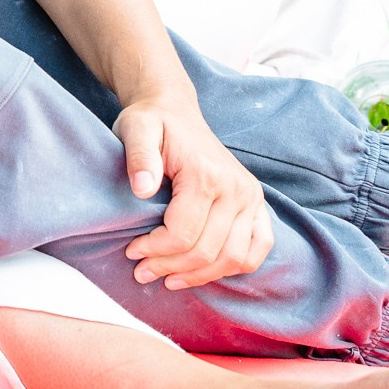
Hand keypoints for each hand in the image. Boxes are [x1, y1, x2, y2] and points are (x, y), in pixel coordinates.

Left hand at [117, 94, 272, 288]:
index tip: (131, 251)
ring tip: (168, 278)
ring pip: (234, 258)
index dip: (155, 251)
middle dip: (170, 267)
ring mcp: (251, 198)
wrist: (176, 109)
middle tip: (141, 271)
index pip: (183, 234)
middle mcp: (236, 189)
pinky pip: (257, 249)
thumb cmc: (152, 122)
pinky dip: (233, 267)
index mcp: (207, 175)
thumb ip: (139, 156)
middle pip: (207, 251)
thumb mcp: (136, 128)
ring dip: (199, 276)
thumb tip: (142, 189)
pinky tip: (204, 271)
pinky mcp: (257, 204)